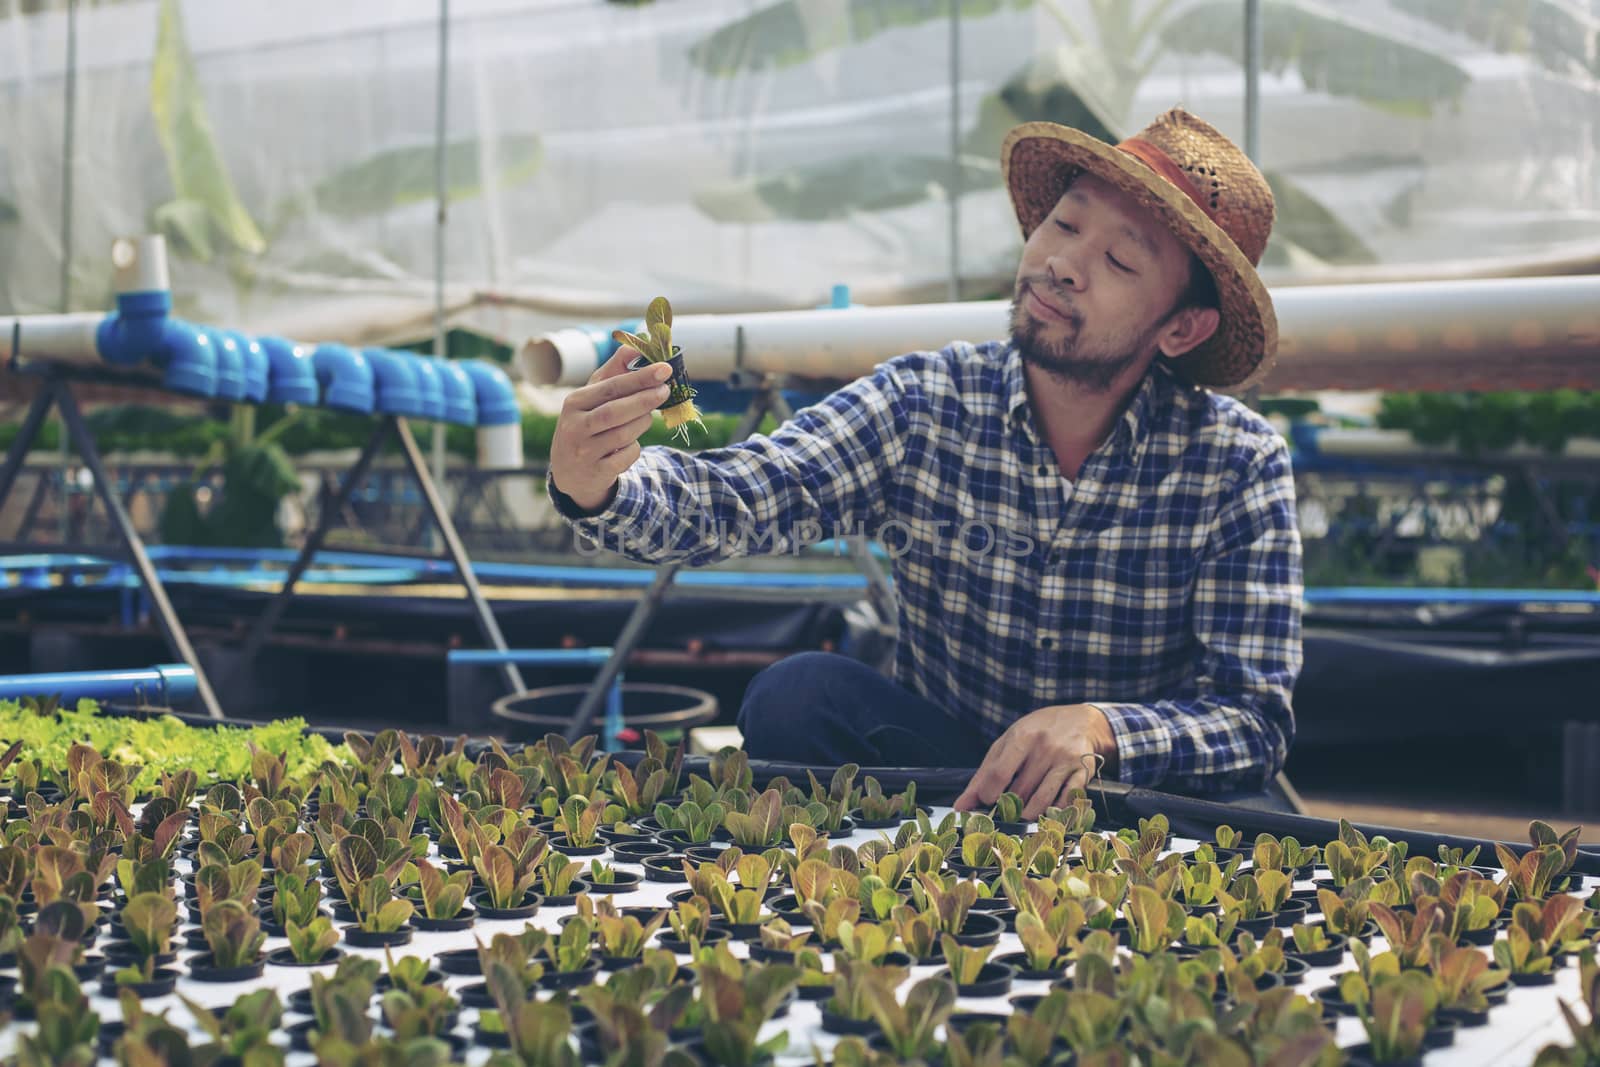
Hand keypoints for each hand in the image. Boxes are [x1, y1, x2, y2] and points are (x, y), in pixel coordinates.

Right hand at [549, 345, 673, 511]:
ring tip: (648, 415)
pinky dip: (634, 448)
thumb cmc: (587, 423)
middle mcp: (575, 427)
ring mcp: (584, 452)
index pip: (610, 387)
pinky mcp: (596, 472)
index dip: (638, 377)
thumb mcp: (593, 397)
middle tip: (666, 390)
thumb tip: (637, 343)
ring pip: (623, 434)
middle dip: (645, 399)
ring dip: (642, 423)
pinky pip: (626, 457)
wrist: (570, 471)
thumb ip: (614, 371)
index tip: (664, 369)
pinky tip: (631, 442)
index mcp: (574, 403)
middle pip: (615, 411)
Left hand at [953, 704, 1117, 819]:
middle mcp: (1045, 748)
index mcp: (1022, 736)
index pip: (999, 773)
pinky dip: (1053, 812)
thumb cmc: (1037, 732)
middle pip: (1020, 791)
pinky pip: (1066, 802)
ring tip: (1023, 813)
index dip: (988, 795)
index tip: (988, 801)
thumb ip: (985, 774)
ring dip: (1028, 814)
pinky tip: (1047, 810)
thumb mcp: (1008, 743)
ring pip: (1042, 801)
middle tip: (1006, 809)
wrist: (1081, 720)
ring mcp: (1065, 761)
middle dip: (1009, 807)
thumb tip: (961, 806)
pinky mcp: (1083, 773)